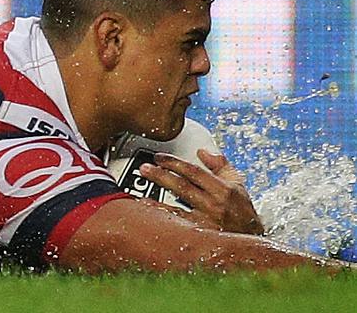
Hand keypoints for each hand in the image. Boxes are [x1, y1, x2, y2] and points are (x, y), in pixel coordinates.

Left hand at [139, 149, 263, 234]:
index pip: (195, 172)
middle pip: (183, 187)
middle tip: (144, 168)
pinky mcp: (201, 237)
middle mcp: (215, 205)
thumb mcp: (238, 184)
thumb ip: (221, 165)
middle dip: (161, 176)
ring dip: (156, 199)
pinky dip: (161, 217)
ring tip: (137, 192)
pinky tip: (146, 210)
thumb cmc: (243, 211)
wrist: (255, 242)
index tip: (159, 157)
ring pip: (177, 208)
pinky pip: (177, 225)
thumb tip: (202, 151)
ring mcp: (207, 223)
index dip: (175, 163)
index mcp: (224, 189)